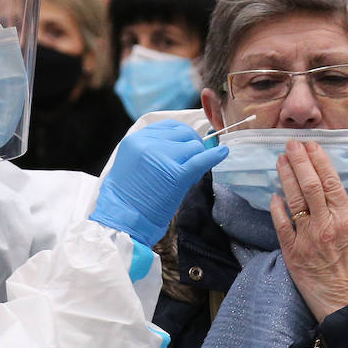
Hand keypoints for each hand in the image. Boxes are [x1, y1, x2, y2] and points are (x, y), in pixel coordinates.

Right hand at [90, 121, 228, 246]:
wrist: (123, 221)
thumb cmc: (130, 197)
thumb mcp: (133, 163)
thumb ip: (153, 149)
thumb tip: (185, 143)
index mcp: (136, 139)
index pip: (169, 126)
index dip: (182, 137)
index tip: (186, 148)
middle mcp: (148, 143)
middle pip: (183, 134)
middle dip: (191, 146)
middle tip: (190, 163)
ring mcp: (162, 157)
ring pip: (194, 147)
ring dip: (196, 159)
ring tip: (186, 176)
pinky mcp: (176, 174)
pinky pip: (201, 159)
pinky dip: (214, 156)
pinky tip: (223, 152)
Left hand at [271, 140, 347, 321]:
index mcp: (347, 221)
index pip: (330, 183)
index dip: (319, 161)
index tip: (312, 146)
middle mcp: (324, 226)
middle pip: (309, 186)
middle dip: (299, 161)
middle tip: (291, 144)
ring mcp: (306, 240)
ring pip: (293, 201)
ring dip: (286, 178)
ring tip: (280, 160)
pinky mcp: (292, 255)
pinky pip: (281, 227)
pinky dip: (276, 210)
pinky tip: (274, 195)